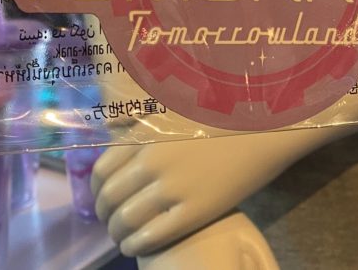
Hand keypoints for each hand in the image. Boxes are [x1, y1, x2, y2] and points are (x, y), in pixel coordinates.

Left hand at [91, 127, 336, 256]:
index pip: (101, 171)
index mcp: (145, 136)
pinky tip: (135, 247)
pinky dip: (136, 245)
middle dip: (104, 215)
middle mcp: (152, 162)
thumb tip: (111, 128)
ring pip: (127, 221)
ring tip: (121, 238)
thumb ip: (141, 120)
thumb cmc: (220, 116)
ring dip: (117, 233)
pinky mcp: (194, 211)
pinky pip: (152, 236)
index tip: (100, 199)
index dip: (95, 191)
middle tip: (109, 222)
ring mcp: (173, 188)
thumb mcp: (173, 110)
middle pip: (110, 198)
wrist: (262, 130)